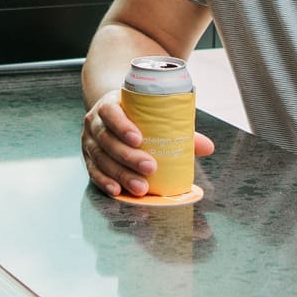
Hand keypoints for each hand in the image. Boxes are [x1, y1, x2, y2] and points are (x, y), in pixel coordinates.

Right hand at [80, 95, 213, 197]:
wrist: (110, 112)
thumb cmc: (136, 113)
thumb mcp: (151, 113)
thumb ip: (177, 128)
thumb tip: (208, 147)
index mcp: (109, 105)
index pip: (111, 113)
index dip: (122, 126)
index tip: (139, 138)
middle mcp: (94, 123)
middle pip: (107, 140)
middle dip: (128, 156)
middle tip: (150, 167)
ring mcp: (89, 142)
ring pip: (101, 159)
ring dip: (121, 174)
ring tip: (141, 187)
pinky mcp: (88, 159)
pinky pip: (94, 172)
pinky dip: (105, 183)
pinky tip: (117, 191)